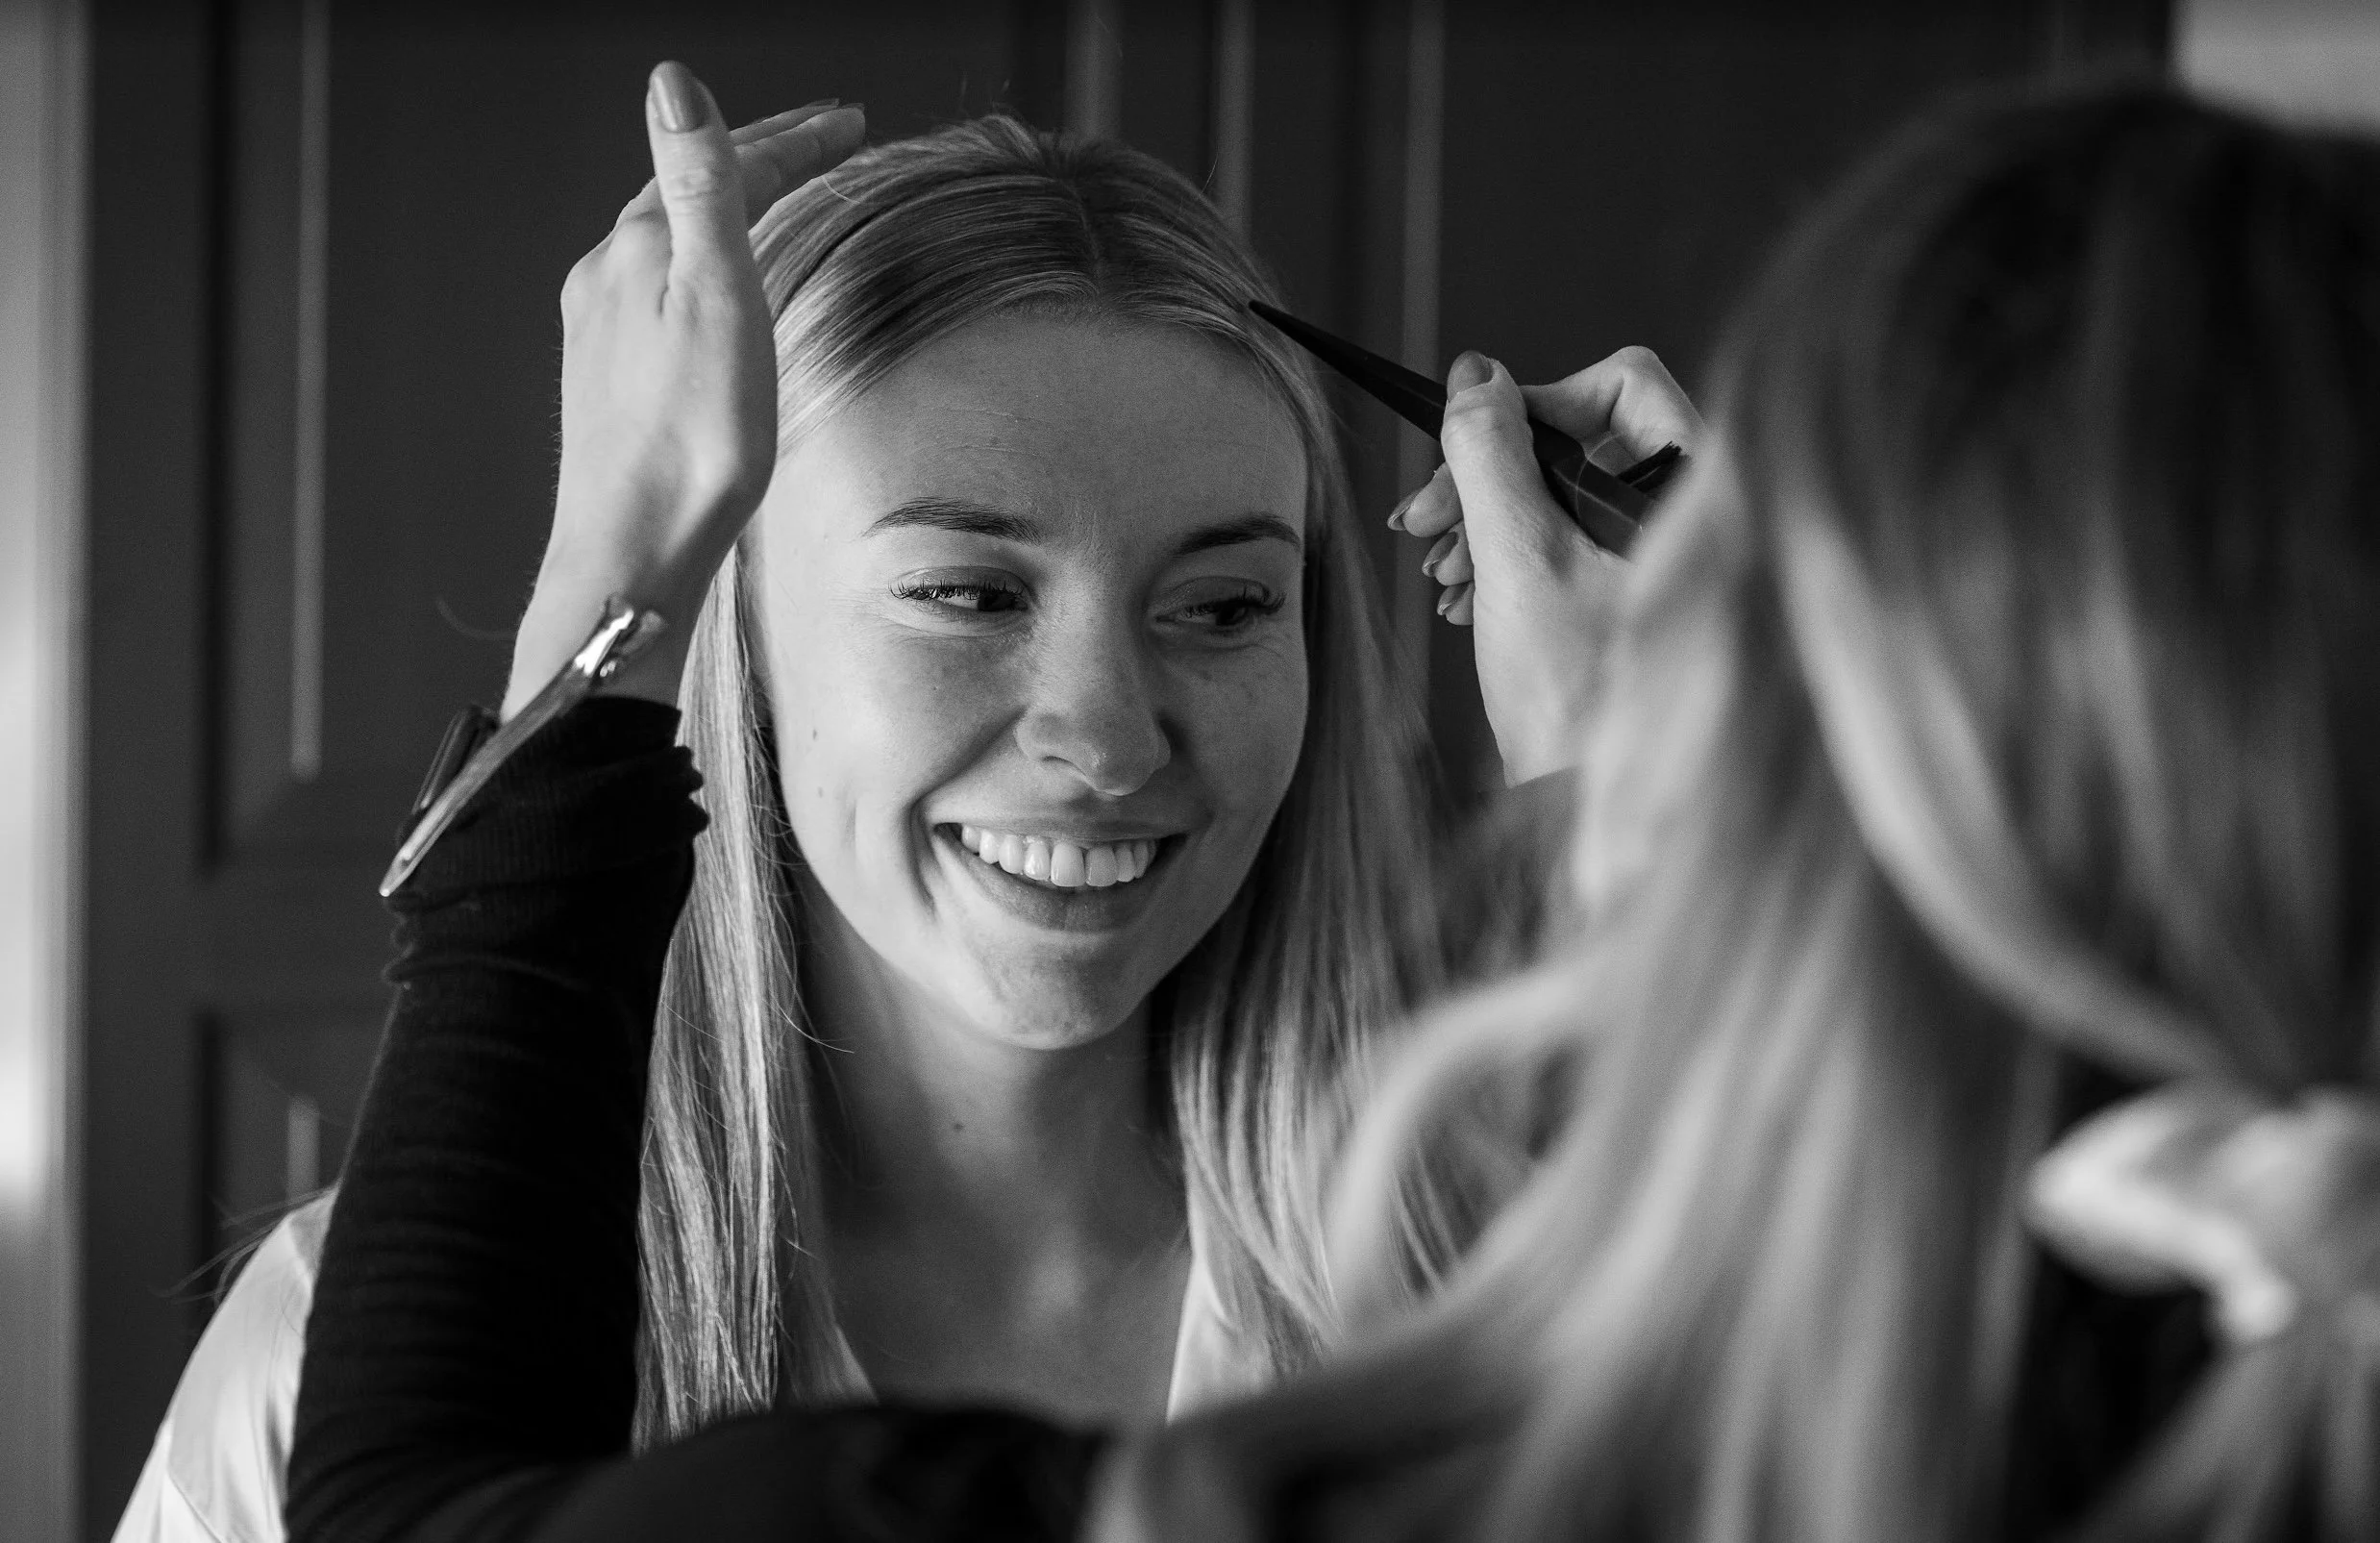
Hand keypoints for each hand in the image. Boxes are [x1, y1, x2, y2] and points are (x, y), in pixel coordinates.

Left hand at [502, 63, 865, 716]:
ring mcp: (602, 331)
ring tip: (777, 199)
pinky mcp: (608, 381)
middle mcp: (610, 279)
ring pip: (672, 243)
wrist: (632, 550)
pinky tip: (713, 295)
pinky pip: (659, 294)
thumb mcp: (714, 294)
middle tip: (824, 141)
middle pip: (692, 194)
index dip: (792, 138)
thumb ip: (700, 183)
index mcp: (640, 250)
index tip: (848, 122)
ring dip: (727, 210)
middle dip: (761, 160)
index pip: (725, 166)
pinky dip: (702, 266)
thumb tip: (672, 80)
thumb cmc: (688, 442)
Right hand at [1394, 346, 1704, 782]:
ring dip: (1491, 521)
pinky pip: (1572, 545)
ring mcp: (1670, 563)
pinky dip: (1513, 560)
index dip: (1534, 405)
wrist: (1590, 813)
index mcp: (1702, 494)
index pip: (1622, 385)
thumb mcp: (1518, 559)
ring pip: (1570, 494)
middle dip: (1495, 474)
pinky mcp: (1638, 602)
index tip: (1469, 454)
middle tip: (1426, 522)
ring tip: (1443, 575)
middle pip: (1586, 440)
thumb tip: (1476, 371)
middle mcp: (1701, 519)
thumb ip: (1491, 454)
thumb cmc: (1574, 701)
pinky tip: (1469, 601)